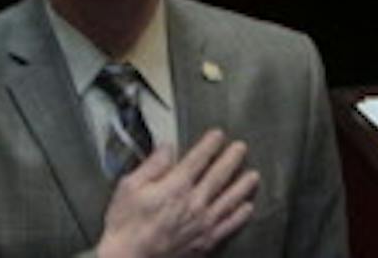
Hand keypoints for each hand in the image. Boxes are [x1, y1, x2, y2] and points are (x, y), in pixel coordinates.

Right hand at [97, 131, 258, 257]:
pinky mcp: (205, 241)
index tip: (218, 135)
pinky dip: (241, 215)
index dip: (210, 144)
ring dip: (244, 184)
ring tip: (253, 175)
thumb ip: (152, 165)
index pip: (199, 158)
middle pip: (220, 174)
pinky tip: (247, 207)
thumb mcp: (129, 187)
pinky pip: (230, 225)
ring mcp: (202, 223)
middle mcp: (194, 202)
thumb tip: (167, 148)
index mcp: (176, 185)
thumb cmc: (125, 226)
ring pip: (231, 198)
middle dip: (232, 158)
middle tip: (241, 148)